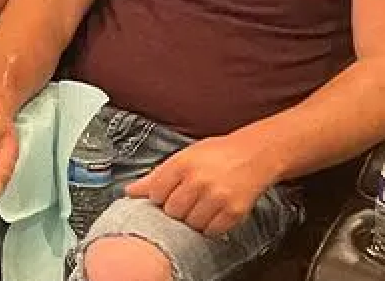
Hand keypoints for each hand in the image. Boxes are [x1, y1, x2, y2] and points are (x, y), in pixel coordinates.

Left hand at [125, 135, 276, 235]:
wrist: (254, 154)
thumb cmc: (216, 154)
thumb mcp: (184, 156)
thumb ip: (157, 175)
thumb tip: (130, 191)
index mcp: (182, 164)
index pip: (155, 193)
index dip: (159, 197)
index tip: (167, 194)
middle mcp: (198, 181)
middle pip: (172, 211)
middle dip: (176, 210)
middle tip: (186, 201)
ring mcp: (217, 197)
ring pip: (191, 224)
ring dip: (192, 220)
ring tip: (200, 206)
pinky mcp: (233, 212)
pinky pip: (211, 232)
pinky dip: (209, 228)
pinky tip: (212, 214)